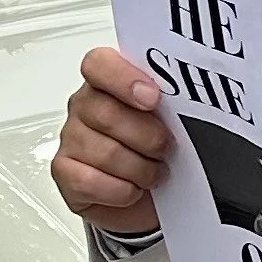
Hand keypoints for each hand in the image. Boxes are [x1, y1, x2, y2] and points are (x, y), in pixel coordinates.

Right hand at [51, 48, 172, 230]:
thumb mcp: (174, 121)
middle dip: (147, 137)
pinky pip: (90, 182)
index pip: (99, 64)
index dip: (124, 79)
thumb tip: (195, 100)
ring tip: (154, 173)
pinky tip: (132, 189)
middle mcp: (86, 106)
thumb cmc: (161, 152)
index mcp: (110, 82)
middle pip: (106, 113)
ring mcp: (72, 138)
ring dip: (140, 169)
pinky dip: (121, 191)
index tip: (153, 99)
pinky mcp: (65, 172)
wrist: (151, 198)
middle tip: (166, 148)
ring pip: (104, 152)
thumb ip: (174, 102)